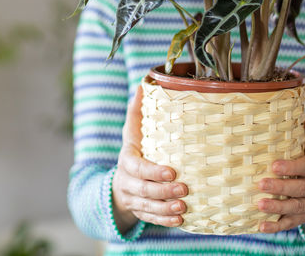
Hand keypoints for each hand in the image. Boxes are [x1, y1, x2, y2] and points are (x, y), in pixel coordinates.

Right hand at [112, 83, 187, 231]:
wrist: (119, 183)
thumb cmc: (134, 152)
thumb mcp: (132, 132)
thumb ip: (137, 112)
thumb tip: (144, 83)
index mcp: (127, 160)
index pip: (137, 168)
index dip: (153, 171)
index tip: (172, 170)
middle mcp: (127, 182)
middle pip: (143, 190)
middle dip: (163, 190)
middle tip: (185, 189)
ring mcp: (133, 199)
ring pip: (148, 208)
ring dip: (166, 208)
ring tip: (185, 206)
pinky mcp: (140, 213)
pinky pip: (151, 220)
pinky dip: (165, 221)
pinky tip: (181, 220)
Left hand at [257, 118, 304, 233]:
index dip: (293, 167)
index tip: (274, 165)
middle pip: (301, 189)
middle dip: (281, 187)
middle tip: (260, 183)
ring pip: (295, 208)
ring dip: (277, 207)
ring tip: (259, 204)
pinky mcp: (302, 217)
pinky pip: (290, 223)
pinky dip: (276, 226)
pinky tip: (261, 226)